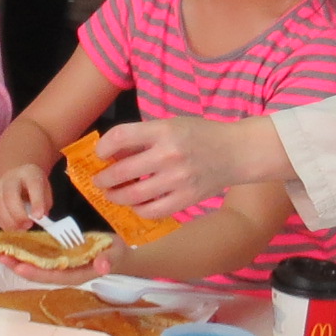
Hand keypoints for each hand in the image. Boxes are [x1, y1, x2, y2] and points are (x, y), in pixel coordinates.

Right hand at [0, 162, 51, 232]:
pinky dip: (1, 222)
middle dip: (18, 214)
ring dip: (9, 221)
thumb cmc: (34, 189)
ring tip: (20, 228)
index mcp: (30, 173)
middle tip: (27, 225)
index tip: (39, 217)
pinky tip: (11, 226)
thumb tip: (38, 221)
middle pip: (10, 195)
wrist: (17, 179)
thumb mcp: (45, 194)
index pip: (33, 185)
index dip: (36, 202)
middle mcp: (11, 177)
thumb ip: (43, 206)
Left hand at [4, 241, 121, 285]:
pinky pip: (39, 257)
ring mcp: (61, 266)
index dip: (37, 272)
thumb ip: (109, 260)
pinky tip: (12, 245)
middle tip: (0, 257)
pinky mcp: (58, 257)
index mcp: (77, 274)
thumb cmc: (117, 255)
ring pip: (36, 266)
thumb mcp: (116, 255)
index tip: (21, 266)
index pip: (54, 275)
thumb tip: (102, 266)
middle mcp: (65, 272)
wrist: (118, 254)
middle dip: (19, 266)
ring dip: (17, 259)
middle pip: (39, 273)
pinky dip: (25, 251)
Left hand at [90, 117, 235, 218]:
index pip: (120, 136)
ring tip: (112, 195)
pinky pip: (152, 211)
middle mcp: (169, 154)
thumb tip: (111, 153)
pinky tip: (136, 205)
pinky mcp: (187, 199)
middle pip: (121, 171)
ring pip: (133, 195)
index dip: (103, 147)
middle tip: (99, 181)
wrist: (237, 152)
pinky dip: (138, 210)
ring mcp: (178, 179)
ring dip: (116, 197)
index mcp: (164, 130)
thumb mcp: (171, 124)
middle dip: (103, 179)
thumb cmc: (201, 135)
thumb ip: (143, 137)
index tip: (99, 155)